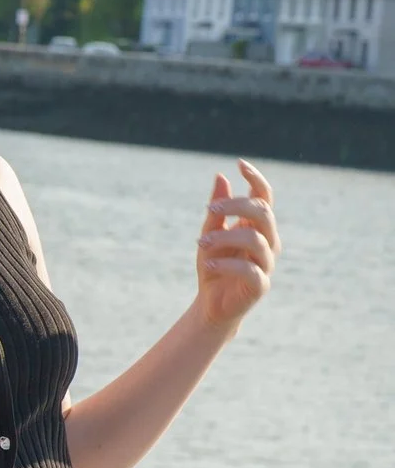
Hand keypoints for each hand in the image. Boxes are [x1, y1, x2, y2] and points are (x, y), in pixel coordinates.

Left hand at [193, 160, 278, 330]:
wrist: (212, 303)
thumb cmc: (214, 265)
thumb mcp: (209, 234)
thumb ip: (217, 209)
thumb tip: (221, 177)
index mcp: (257, 227)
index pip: (264, 198)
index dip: (256, 179)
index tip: (239, 164)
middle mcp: (267, 241)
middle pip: (264, 213)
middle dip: (236, 205)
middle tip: (210, 207)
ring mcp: (266, 263)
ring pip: (256, 239)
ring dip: (225, 236)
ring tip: (201, 243)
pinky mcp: (260, 285)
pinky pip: (250, 270)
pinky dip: (227, 264)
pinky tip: (208, 263)